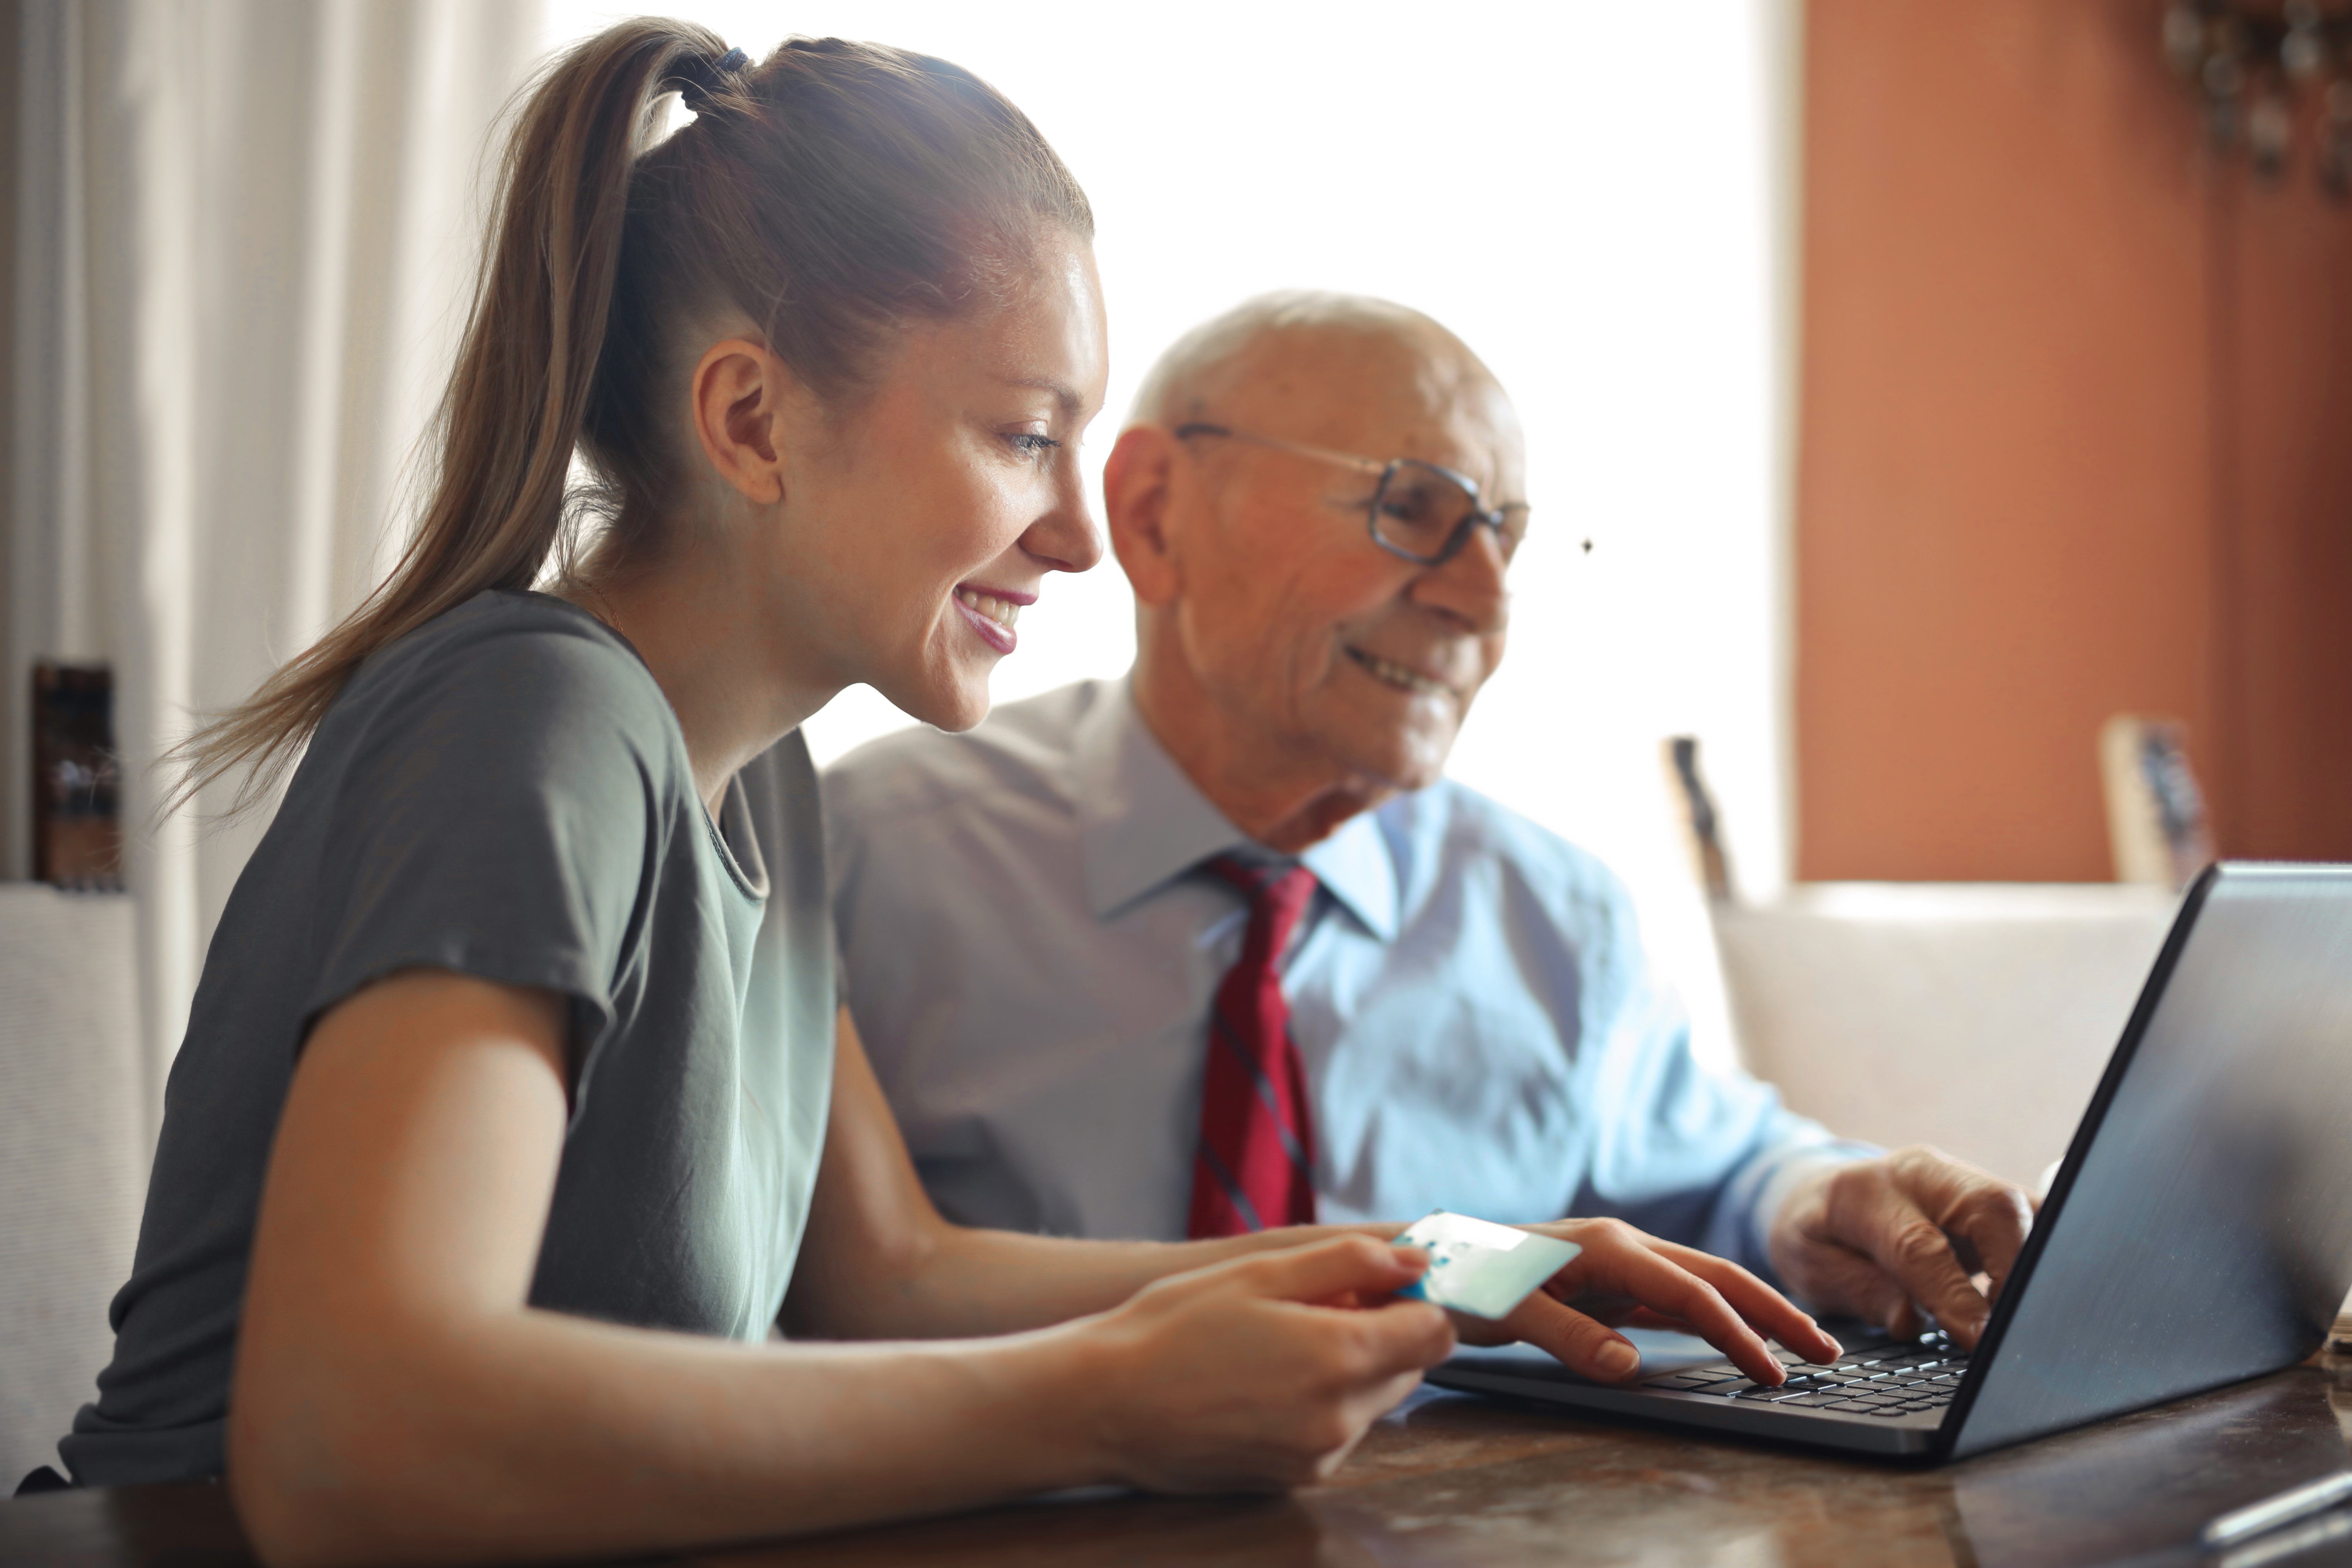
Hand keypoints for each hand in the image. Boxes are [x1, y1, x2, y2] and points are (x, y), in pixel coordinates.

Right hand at [1079, 1235, 1453, 1491]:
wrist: (1105, 1405)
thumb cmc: (1173, 1328)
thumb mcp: (1260, 1272)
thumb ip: (1350, 1261)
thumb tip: (1414, 1261)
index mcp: (1341, 1357)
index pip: (1437, 1332)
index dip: (1414, 1301)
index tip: (1376, 1285)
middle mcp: (1342, 1417)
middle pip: (1409, 1367)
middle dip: (1378, 1334)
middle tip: (1311, 1308)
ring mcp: (1319, 1455)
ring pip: (1372, 1401)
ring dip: (1347, 1370)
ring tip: (1276, 1346)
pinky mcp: (1295, 1479)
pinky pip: (1336, 1433)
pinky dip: (1319, 1404)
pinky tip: (1262, 1384)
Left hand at [1452, 1218, 1841, 1386]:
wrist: (1434, 1260)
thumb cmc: (1466, 1280)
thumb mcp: (1508, 1311)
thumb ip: (1568, 1336)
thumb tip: (1629, 1365)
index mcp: (1607, 1246)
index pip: (1690, 1292)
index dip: (1735, 1332)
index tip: (1771, 1372)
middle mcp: (1623, 1246)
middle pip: (1715, 1276)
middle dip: (1773, 1311)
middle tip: (1827, 1351)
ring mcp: (1620, 1262)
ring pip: (1703, 1285)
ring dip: (1752, 1314)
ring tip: (1801, 1347)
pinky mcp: (1612, 1282)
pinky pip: (1675, 1300)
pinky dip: (1715, 1318)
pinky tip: (1738, 1339)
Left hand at [1766, 1146, 2035, 1348]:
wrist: (1822, 1194)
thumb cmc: (1817, 1235)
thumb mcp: (1813, 1269)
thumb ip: (1862, 1292)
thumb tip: (1911, 1320)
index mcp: (1866, 1191)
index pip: (1920, 1245)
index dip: (1955, 1296)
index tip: (1980, 1339)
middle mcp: (1922, 1174)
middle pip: (1991, 1208)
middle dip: (2014, 1270)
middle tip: (2011, 1329)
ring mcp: (1962, 1178)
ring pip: (2023, 1208)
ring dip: (2035, 1263)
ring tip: (2023, 1317)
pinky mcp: (1991, 1194)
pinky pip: (2033, 1216)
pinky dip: (2041, 1255)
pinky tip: (2034, 1294)